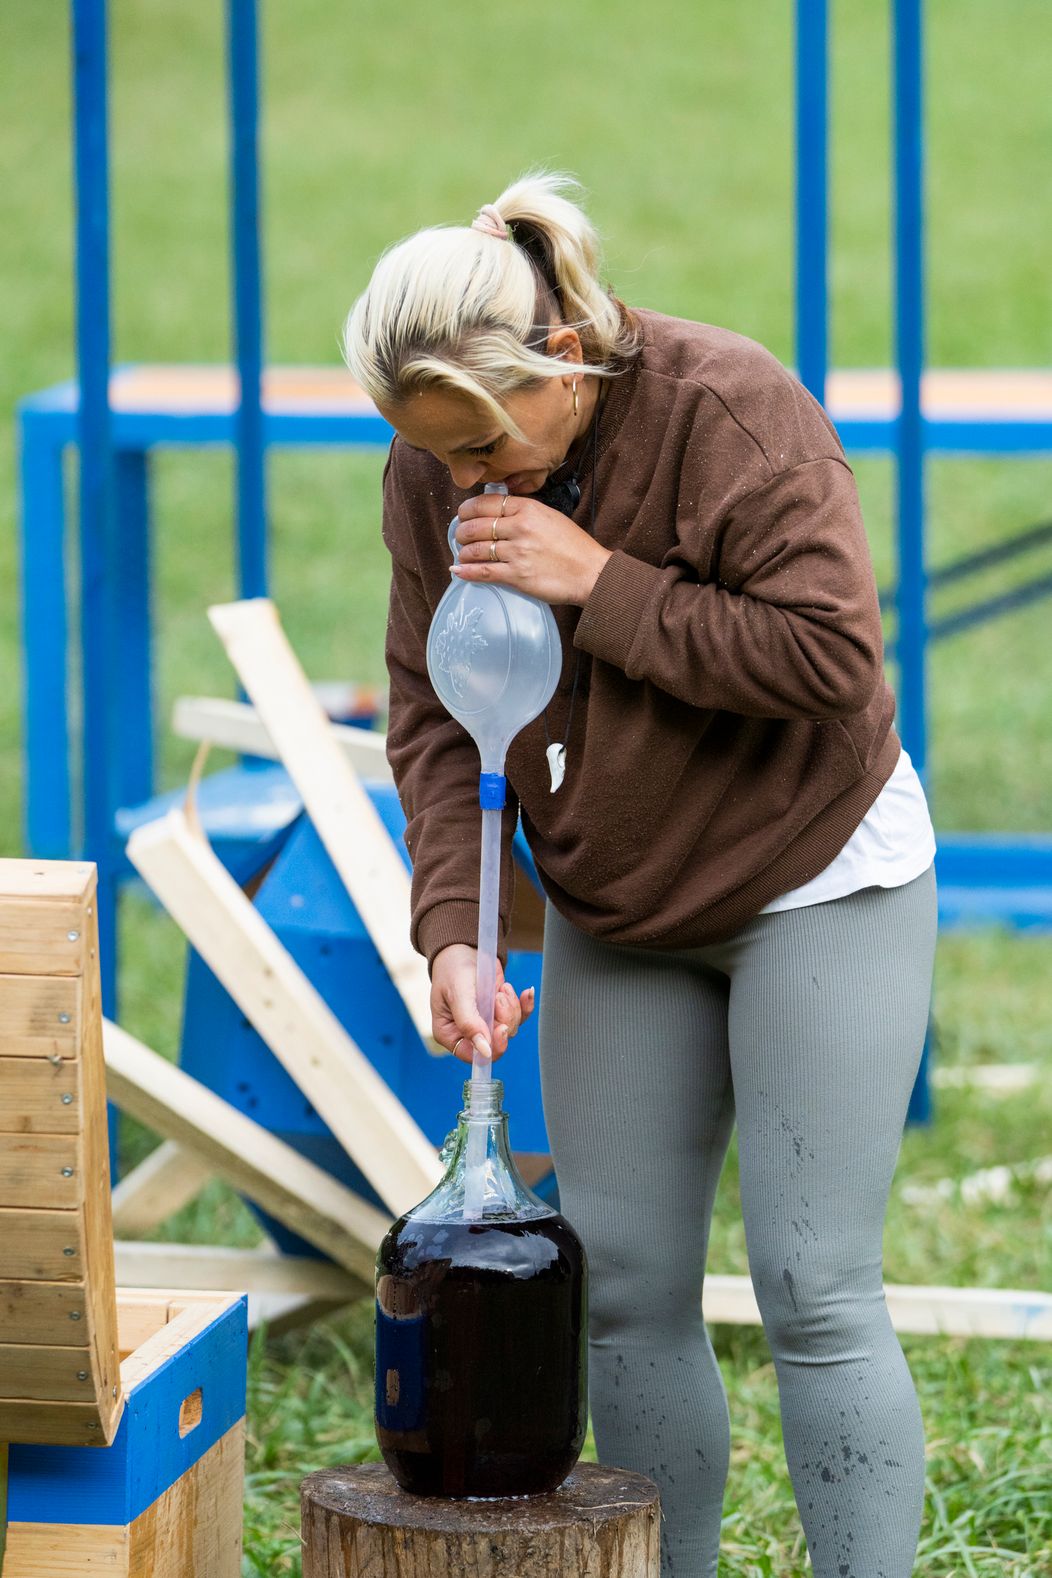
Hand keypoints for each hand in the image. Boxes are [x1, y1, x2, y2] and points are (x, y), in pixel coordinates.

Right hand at [431, 943, 534, 1063]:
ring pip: (511, 1028)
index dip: (492, 1046)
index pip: (473, 1056)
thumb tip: (485, 1052)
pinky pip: (520, 1016)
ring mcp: (487, 1021)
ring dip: (511, 1007)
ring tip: (502, 988)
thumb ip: (469, 1023)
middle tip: (499, 997)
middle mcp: (469, 1032)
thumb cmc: (452, 970)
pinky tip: (527, 992)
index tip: (501, 1028)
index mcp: (450, 1034)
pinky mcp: (501, 1010)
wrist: (463, 948)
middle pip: (497, 1042)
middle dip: (503, 1019)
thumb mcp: (458, 994)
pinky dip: (525, 1004)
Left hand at [453, 493, 610, 605]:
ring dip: (464, 553)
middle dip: (462, 532)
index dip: (468, 510)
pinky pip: (483, 572)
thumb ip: (525, 512)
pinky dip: (467, 571)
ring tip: (463, 555)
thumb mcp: (550, 517)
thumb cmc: (574, 546)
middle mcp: (520, 527)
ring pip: (476, 549)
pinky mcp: (517, 575)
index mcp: (528, 509)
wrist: (590, 572)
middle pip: (476, 526)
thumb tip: (499, 512)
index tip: (463, 515)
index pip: (487, 503)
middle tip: (460, 537)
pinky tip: (459, 571)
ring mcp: (517, 552)